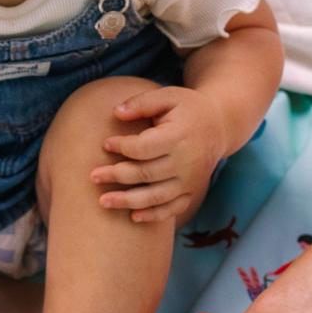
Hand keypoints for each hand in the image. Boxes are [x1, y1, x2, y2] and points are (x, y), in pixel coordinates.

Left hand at [92, 86, 225, 223]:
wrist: (219, 126)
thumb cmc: (186, 108)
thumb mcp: (168, 96)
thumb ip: (142, 103)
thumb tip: (116, 112)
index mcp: (179, 136)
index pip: (144, 147)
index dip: (121, 147)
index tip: (105, 144)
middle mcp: (187, 162)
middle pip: (146, 174)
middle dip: (117, 176)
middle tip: (93, 176)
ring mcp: (191, 180)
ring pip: (156, 197)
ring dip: (128, 201)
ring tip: (103, 202)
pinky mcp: (192, 192)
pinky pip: (172, 209)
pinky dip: (153, 215)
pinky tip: (132, 216)